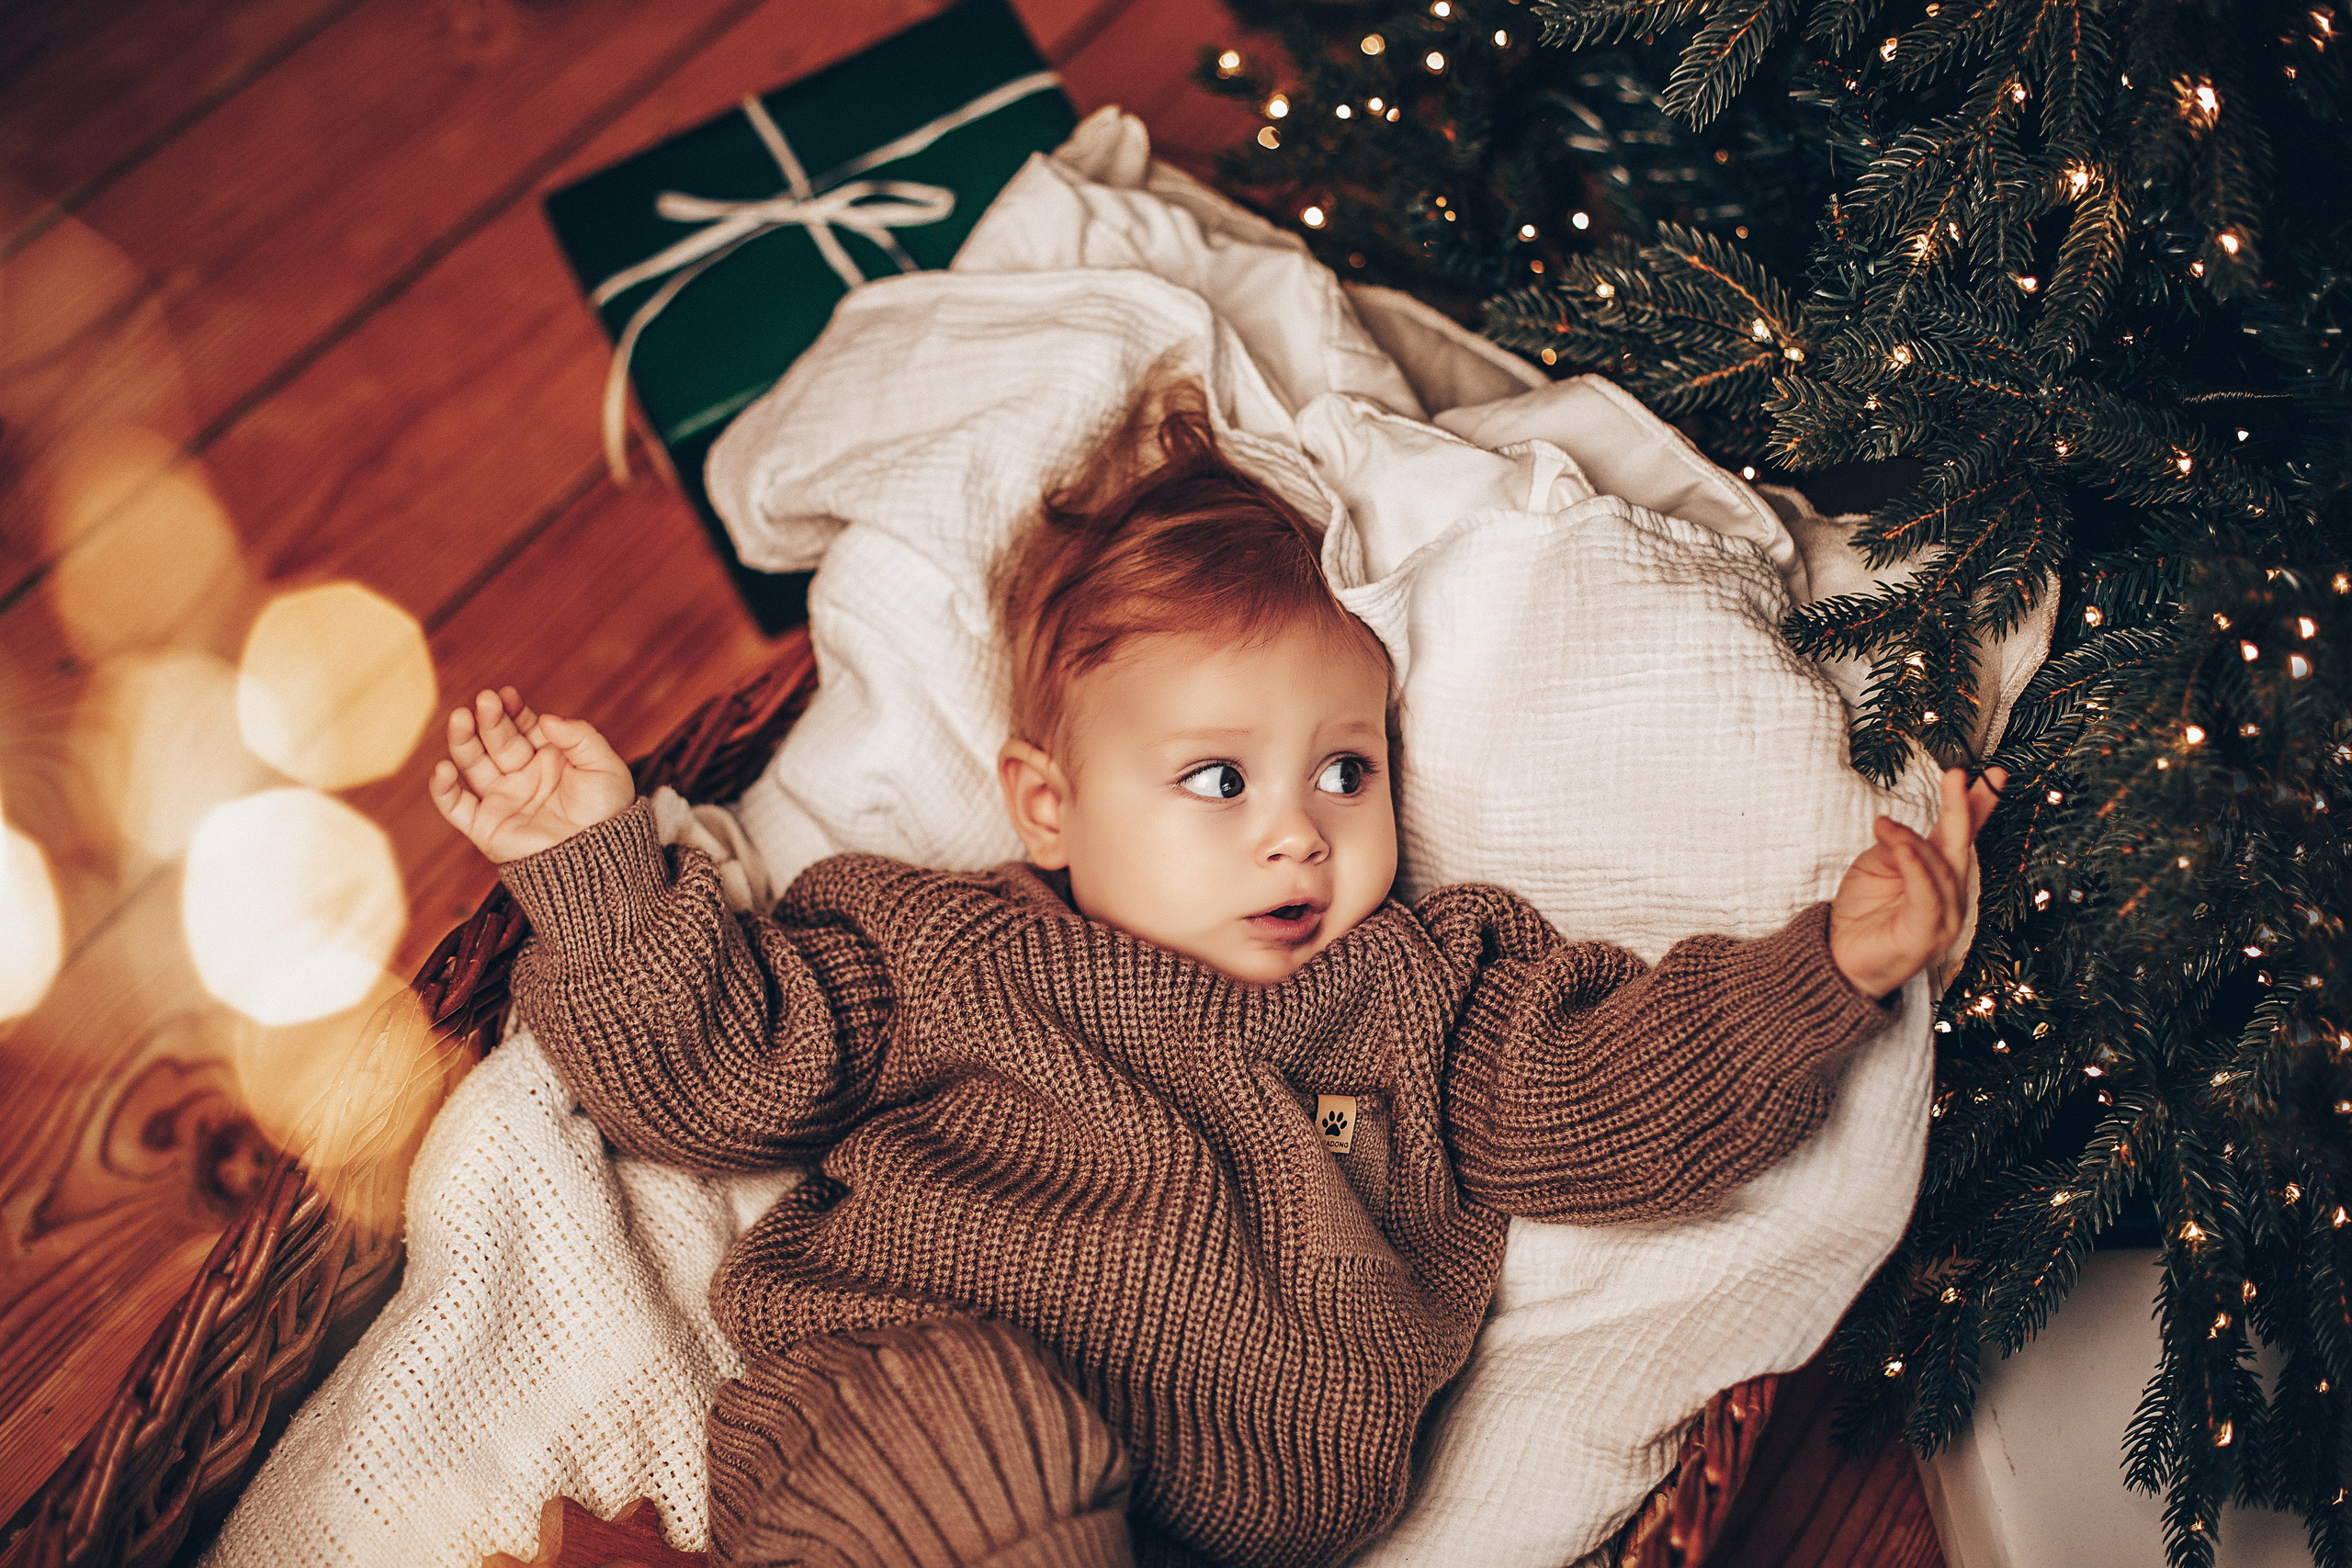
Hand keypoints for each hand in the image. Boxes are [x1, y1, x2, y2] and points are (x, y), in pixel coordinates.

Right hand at [428, 687, 634, 863]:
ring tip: (460, 719)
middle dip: (490, 720)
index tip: (505, 694)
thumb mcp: (604, 766)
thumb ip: (579, 736)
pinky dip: (444, 789)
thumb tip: (545, 718)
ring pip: (473, 765)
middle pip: (497, 741)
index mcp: (548, 758)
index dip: (512, 710)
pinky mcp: (486, 827)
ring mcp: (502, 799)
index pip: (522, 727)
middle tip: (485, 700)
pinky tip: (444, 768)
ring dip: (464, 742)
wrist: (600, 859)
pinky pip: (456, 807)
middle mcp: (522, 776)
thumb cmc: (608, 813)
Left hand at [1829, 766, 2006, 1000]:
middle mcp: (1950, 896)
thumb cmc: (1861, 913)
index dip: (1977, 805)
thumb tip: (1905, 830)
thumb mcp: (1875, 865)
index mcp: (1939, 875)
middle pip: (1960, 847)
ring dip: (1913, 841)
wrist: (1839, 960)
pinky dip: (1914, 867)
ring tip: (1885, 825)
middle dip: (1962, 809)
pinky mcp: (1925, 936)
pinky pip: (1925, 894)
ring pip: (1938, 869)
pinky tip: (1902, 846)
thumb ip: (1897, 845)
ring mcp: (1943, 919)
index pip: (1963, 836)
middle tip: (1957, 776)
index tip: (1991, 775)